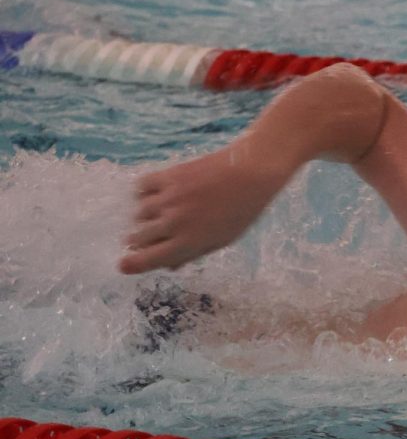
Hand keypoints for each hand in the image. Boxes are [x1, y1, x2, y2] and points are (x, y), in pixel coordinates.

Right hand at [119, 146, 289, 273]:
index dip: (131, 264)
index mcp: (188, 243)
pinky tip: (156, 194)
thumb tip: (168, 267)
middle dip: (139, 241)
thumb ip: (193, 253)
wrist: (251, 172)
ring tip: (161, 213)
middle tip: (148, 236)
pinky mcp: (168, 176)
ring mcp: (168, 198)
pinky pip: (141, 188)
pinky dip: (144, 193)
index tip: (124, 265)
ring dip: (144, 217)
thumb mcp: (223, 240)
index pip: (147, 259)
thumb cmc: (242, 210)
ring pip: (138, 214)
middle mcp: (174, 223)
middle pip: (137, 238)